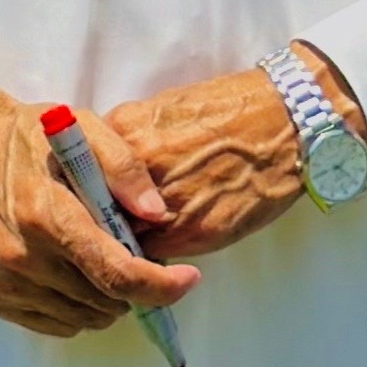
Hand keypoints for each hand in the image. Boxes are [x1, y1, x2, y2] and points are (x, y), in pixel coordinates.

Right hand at [0, 56, 199, 341]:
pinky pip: (54, 324)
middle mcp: (21, 255)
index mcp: (46, 213)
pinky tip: (73, 271)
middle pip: (105, 301)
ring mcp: (3, 281)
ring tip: (100, 257)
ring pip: (83, 318)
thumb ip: (125, 168)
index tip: (189, 279)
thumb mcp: (83, 128)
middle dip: (134, 284)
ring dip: (106, 298)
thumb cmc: (27, 136)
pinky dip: (76, 307)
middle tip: (133, 251)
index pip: (116, 273)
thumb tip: (158, 214)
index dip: (161, 286)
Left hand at [105, 47, 366, 258]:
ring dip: (131, 245)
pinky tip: (172, 242)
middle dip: (106, 223)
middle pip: (99, 213)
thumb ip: (128, 145)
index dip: (88, 196)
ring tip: (144, 240)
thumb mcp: (163, 112)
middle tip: (113, 229)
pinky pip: (160, 256)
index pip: (83, 178)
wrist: (283, 120)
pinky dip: (160, 256)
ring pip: (128, 240)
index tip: (92, 205)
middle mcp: (138, 171)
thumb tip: (103, 176)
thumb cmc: (227, 110)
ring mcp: (166, 204)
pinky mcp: (195, 232)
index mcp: (125, 133)